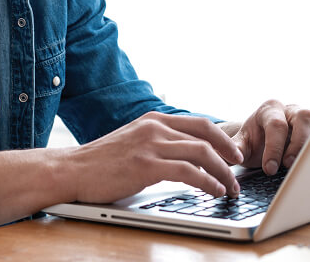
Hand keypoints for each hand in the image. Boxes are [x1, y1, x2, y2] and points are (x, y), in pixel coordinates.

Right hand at [68, 112, 245, 203]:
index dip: (223, 137)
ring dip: (222, 172)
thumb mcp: (134, 141)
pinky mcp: (146, 165)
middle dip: (229, 153)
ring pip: (202, 153)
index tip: (234, 152)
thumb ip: (157, 142)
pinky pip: (188, 171)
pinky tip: (213, 190)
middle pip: (206, 135)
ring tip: (230, 188)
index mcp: (153, 120)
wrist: (71, 170)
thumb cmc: (100, 162)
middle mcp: (155, 127)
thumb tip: (185, 154)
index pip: (199, 123)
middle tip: (239, 170)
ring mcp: (151, 145)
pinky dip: (207, 181)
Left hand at [228, 100, 309, 174]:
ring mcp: (305, 117)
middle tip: (289, 165)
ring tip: (305, 165)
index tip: (269, 169)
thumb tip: (234, 158)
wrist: (261, 139)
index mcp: (269, 109)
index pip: (276, 124)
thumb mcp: (242, 144)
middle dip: (298, 143)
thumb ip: (235, 149)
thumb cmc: (253, 141)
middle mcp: (290, 110)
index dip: (274, 148)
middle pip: (303, 117)